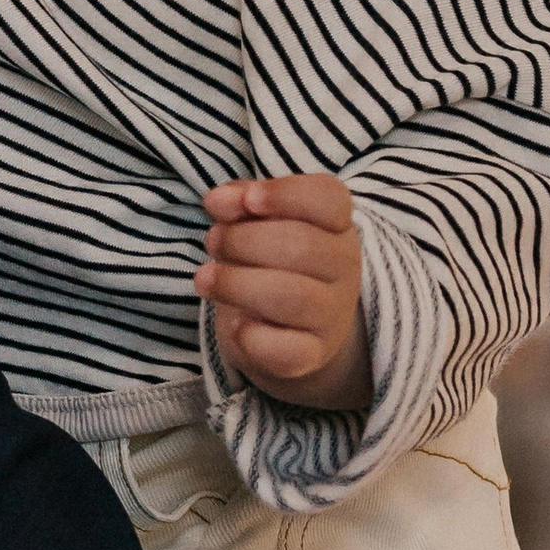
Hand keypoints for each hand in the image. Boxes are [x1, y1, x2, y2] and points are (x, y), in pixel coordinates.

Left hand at [195, 175, 370, 409]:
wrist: (291, 329)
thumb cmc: (271, 260)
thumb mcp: (258, 221)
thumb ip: (239, 201)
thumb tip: (219, 200)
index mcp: (336, 224)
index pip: (329, 199)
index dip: (284, 194)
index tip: (248, 200)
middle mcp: (344, 267)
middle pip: (302, 247)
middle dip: (242, 240)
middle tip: (212, 242)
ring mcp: (332, 314)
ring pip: (291, 296)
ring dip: (235, 283)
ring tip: (205, 278)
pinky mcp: (311, 355)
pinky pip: (284, 349)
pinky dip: (249, 336)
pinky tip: (235, 324)